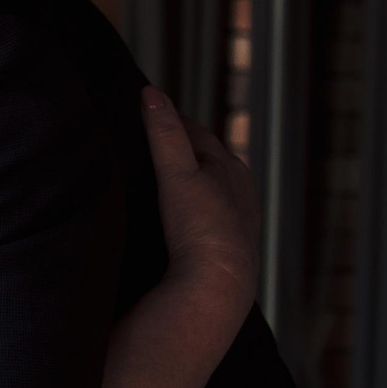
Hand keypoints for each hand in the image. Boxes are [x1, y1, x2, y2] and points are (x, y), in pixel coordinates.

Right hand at [141, 87, 258, 346]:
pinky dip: (186, 213)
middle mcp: (237, 198)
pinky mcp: (218, 257)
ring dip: (186, 182)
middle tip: (150, 138)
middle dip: (182, 148)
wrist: (213, 294)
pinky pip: (201, 223)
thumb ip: (164, 134)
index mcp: (231, 172)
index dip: (172, 120)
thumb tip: (150, 93)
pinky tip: (170, 223)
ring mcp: (231, 228)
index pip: (198, 134)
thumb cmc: (203, 234)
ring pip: (208, 194)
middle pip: (207, 162)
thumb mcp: (178, 174)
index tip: (148, 110)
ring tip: (159, 177)